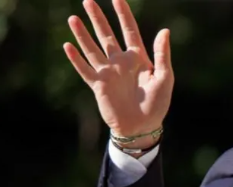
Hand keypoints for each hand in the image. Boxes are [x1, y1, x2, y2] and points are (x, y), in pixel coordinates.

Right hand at [63, 0, 173, 137]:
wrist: (142, 127)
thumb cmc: (156, 104)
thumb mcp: (164, 77)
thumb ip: (162, 54)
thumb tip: (165, 31)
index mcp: (138, 59)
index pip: (129, 31)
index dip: (123, 14)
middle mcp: (121, 62)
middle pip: (106, 35)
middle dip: (98, 18)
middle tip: (88, 0)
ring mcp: (108, 73)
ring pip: (92, 48)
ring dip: (83, 34)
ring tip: (73, 18)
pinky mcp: (98, 85)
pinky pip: (84, 69)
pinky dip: (76, 58)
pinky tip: (68, 45)